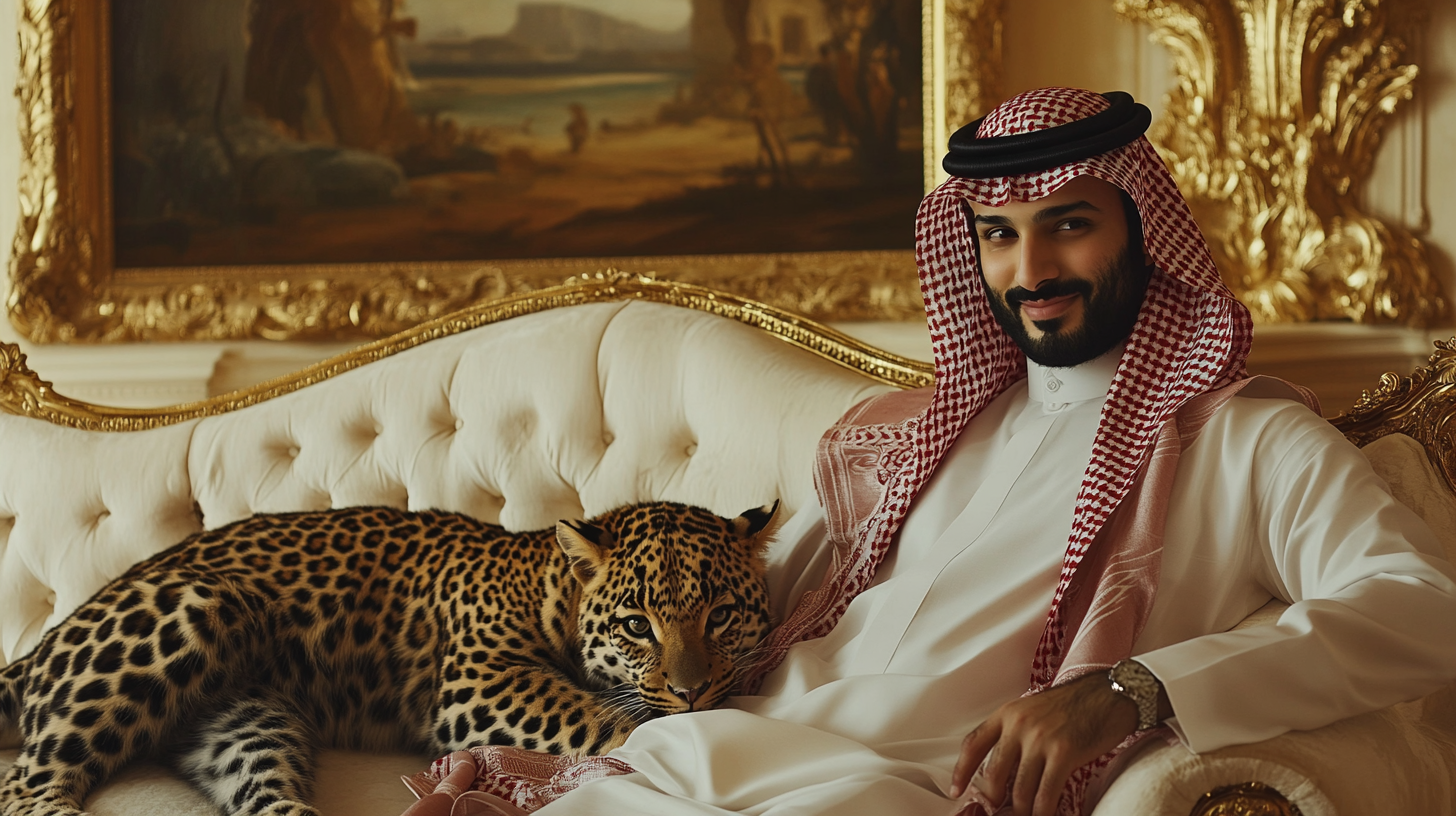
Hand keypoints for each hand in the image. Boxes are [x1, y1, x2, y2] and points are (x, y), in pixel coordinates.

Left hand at [947, 673, 1142, 815]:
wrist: (1110, 693)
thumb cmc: (1074, 703)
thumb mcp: (1034, 708)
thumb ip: (1016, 731)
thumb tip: (1005, 767)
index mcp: (1008, 713)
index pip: (974, 744)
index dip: (962, 770)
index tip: (956, 790)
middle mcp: (1019, 725)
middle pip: (994, 773)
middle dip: (995, 799)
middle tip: (999, 811)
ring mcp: (1041, 739)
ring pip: (1020, 789)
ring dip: (1022, 810)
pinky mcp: (1064, 753)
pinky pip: (1046, 793)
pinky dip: (1043, 811)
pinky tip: (1045, 815)